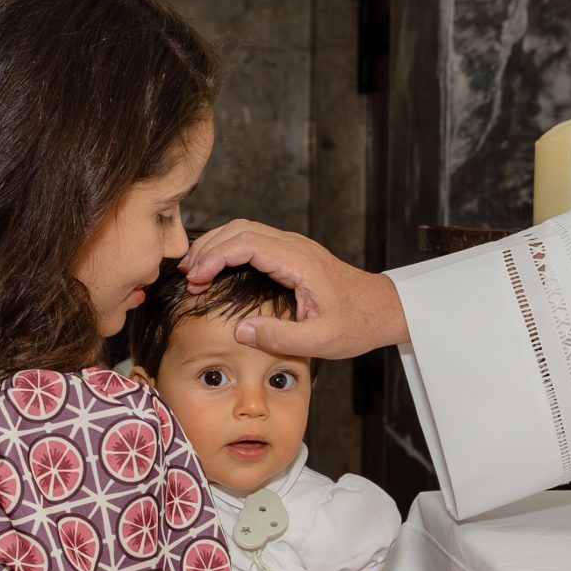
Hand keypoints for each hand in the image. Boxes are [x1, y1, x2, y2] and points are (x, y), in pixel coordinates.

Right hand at [180, 222, 408, 359]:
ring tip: (195, 273)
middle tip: (186, 277)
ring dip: (216, 247)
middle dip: (207, 248)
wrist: (383, 309)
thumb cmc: (356, 324)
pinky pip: (254, 241)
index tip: (195, 280)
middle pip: (239, 229)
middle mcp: (295, 246)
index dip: (214, 257)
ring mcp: (294, 247)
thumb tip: (241, 331)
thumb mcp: (321, 341)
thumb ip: (280, 337)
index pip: (246, 243)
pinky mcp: (292, 254)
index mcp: (299, 262)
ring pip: (244, 231)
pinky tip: (218, 270)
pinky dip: (230, 250)